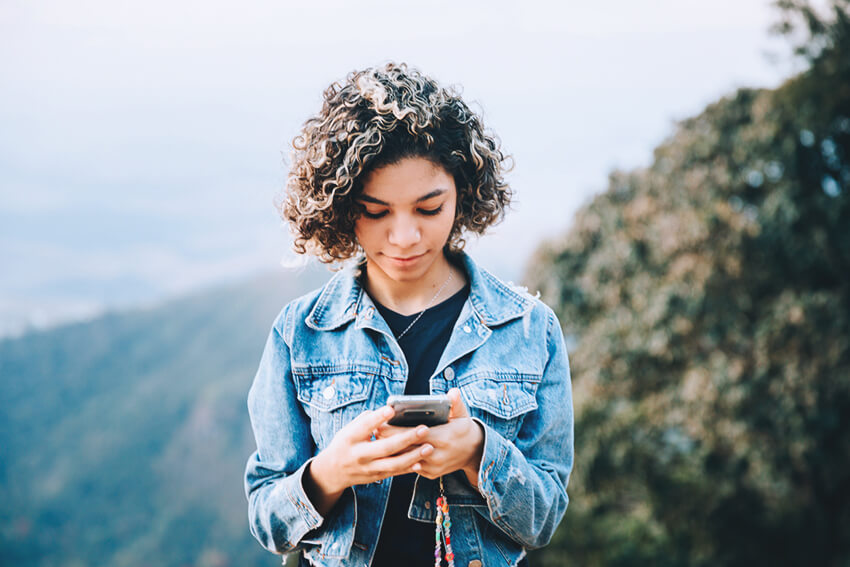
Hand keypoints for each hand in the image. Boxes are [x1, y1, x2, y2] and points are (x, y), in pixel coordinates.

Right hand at [305, 406, 432, 515]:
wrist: (333, 472)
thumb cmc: (345, 444)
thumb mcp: (349, 429)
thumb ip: (367, 420)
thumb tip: (388, 411)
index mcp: (351, 438)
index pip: (365, 426)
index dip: (378, 417)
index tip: (392, 409)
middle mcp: (360, 454)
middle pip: (385, 447)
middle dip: (407, 438)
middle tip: (424, 429)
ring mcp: (369, 468)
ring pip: (394, 463)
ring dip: (413, 456)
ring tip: (428, 447)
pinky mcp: (376, 476)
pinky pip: (395, 472)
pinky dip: (409, 468)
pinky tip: (421, 461)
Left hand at [377, 388, 483, 486]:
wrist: (474, 452)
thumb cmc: (463, 429)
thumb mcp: (462, 414)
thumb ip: (456, 403)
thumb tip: (453, 393)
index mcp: (443, 438)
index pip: (414, 434)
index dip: (397, 430)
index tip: (381, 424)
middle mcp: (437, 455)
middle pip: (406, 448)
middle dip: (389, 440)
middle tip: (374, 431)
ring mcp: (433, 467)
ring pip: (406, 461)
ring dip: (392, 451)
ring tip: (377, 441)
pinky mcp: (430, 474)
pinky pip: (411, 468)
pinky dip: (400, 460)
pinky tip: (389, 452)